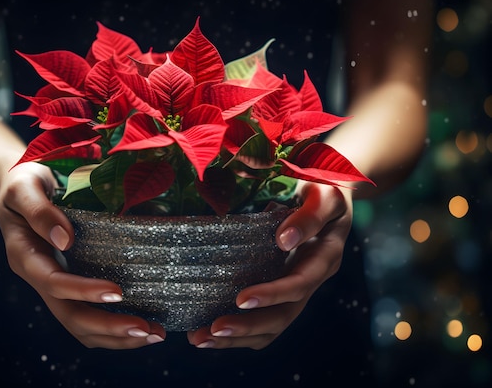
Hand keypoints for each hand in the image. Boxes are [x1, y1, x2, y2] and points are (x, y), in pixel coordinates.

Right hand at [0, 162, 165, 348]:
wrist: (21, 186)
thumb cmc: (25, 182)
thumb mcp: (24, 188)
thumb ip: (40, 211)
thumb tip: (65, 239)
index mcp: (25, 256)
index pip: (54, 283)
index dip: (84, 291)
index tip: (117, 291)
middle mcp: (39, 277)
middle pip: (70, 316)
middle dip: (108, 327)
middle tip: (146, 329)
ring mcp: (53, 285)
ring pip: (80, 325)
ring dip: (115, 336)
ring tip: (153, 334)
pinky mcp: (68, 285)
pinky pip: (87, 316)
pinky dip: (113, 328)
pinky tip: (141, 326)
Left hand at [187, 180, 351, 348]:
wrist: (327, 194)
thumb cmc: (324, 187)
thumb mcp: (323, 194)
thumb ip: (309, 216)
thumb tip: (284, 240)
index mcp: (323, 258)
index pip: (299, 285)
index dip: (272, 295)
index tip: (241, 299)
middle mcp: (310, 280)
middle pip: (283, 317)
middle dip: (247, 326)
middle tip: (212, 329)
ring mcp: (296, 289)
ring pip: (271, 326)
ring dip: (237, 336)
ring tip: (199, 338)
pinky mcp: (281, 291)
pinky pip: (263, 320)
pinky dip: (238, 330)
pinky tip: (208, 331)